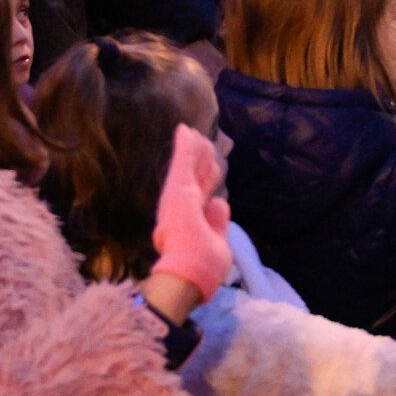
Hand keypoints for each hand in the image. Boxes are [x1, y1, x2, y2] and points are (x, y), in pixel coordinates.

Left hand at [149, 124, 232, 305]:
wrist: (193, 266)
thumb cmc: (182, 224)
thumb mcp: (180, 186)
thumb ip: (184, 159)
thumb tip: (184, 129)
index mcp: (175, 194)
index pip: (184, 166)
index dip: (189, 149)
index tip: (193, 131)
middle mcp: (187, 205)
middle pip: (196, 178)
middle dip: (201, 161)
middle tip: (208, 142)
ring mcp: (202, 220)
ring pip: (208, 193)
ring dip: (211, 179)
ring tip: (216, 163)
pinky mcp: (216, 233)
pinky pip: (218, 213)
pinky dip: (219, 204)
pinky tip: (220, 199)